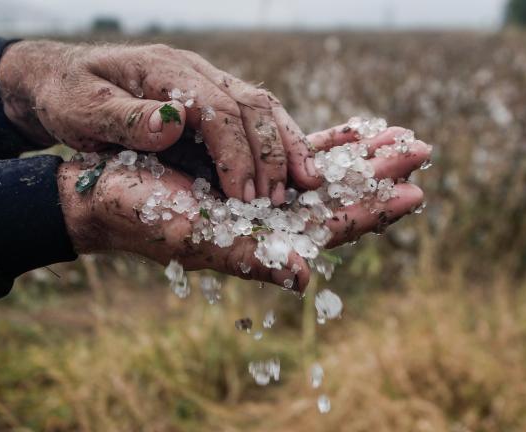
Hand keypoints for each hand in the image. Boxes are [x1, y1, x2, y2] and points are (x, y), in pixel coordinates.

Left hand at [0, 41, 319, 204]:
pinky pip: (252, 115)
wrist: (62, 79)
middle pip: (250, 104)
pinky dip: (277, 140)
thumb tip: (172, 124)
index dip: (235, 154)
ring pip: (260, 106)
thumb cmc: (69, 98)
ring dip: (287, 144)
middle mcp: (193, 71)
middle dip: (273, 152)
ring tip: (308, 181)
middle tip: (283, 199)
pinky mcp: (208, 97)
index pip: (216, 110)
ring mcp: (204, 80)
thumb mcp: (83, 112)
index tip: (244, 196)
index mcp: (164, 71)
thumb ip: (126, 119)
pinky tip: (291, 165)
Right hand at [56, 125, 430, 291]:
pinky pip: (293, 151)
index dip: (371, 210)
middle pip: (336, 196)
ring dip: (358, 155)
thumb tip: (305, 275)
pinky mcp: (243, 165)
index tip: (414, 190)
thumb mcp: (193, 236)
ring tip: (397, 134)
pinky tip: (348, 129)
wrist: (105, 191)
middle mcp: (267, 218)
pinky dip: (323, 139)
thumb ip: (250, 256)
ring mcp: (259, 191)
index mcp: (262, 239)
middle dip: (377, 174)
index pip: (330, 226)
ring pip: (321, 172)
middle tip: (420, 150)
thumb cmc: (140, 215)